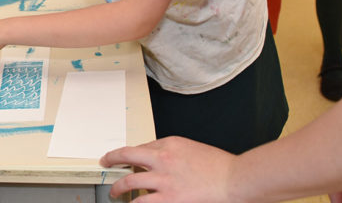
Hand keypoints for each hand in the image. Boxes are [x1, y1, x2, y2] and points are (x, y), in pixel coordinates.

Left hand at [99, 136, 238, 202]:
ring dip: (118, 188)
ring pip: (129, 182)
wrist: (236, 179)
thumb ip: (173, 153)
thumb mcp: (193, 149)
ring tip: (114, 193)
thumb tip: (158, 160)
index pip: (142, 147)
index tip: (125, 158)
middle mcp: (162, 158)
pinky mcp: (169, 199)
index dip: (132, 154)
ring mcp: (163, 179)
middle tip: (105, 163)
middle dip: (112, 159)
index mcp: (170, 143)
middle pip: (127, 155)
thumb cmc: (221, 166)